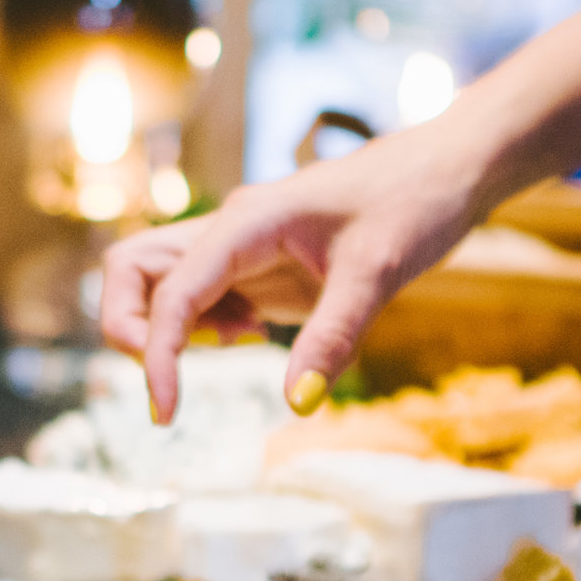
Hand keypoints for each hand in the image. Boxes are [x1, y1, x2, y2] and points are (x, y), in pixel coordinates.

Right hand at [99, 122, 483, 421]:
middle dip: (134, 329)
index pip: (170, 292)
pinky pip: (199, 295)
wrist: (449, 167)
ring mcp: (238, 243)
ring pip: (157, 281)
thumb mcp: (379, 273)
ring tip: (241, 341)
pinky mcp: (255, 261)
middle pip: (131, 271)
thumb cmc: (416, 201)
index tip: (166, 413)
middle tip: (180, 374)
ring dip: (170, 327)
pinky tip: (256, 332)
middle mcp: (229, 228)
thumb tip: (296, 405)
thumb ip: (333, 338)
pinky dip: (206, 326)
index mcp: (246, 222)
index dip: (157, 355)